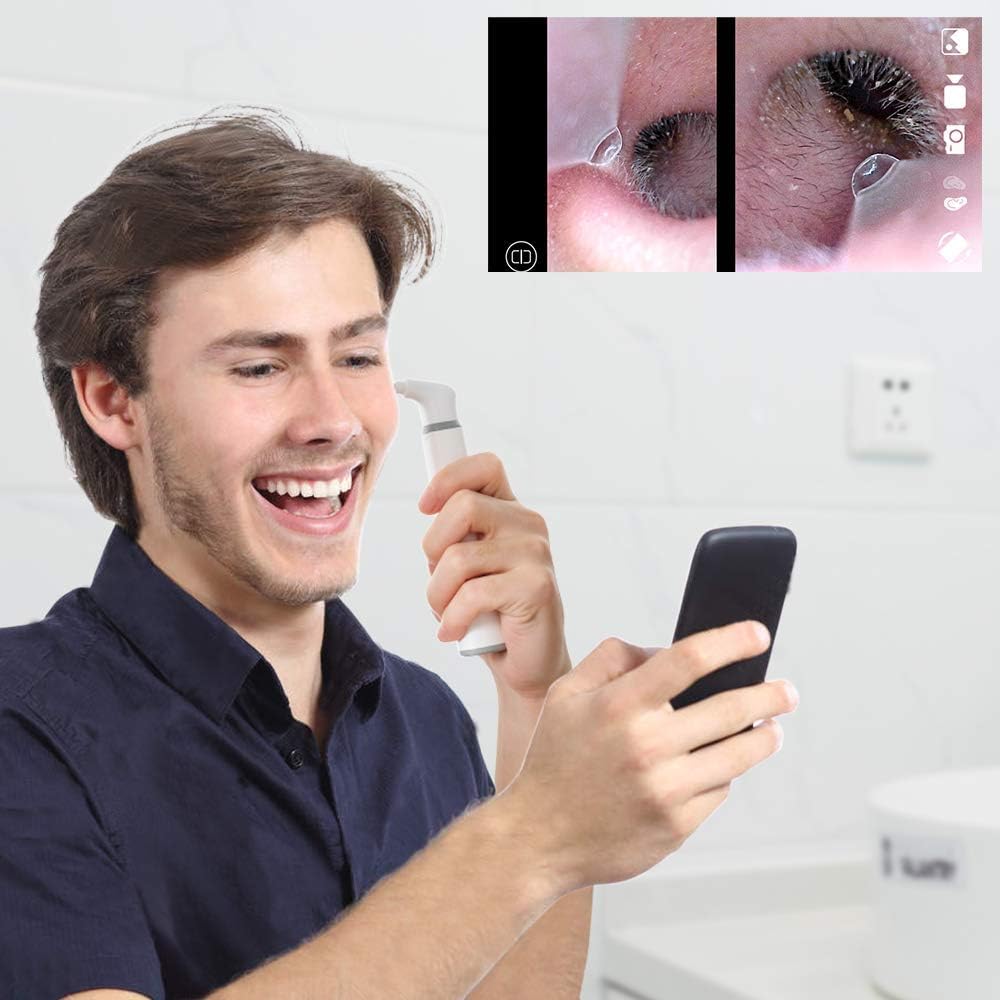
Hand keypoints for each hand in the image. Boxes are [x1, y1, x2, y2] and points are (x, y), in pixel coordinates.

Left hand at [419, 452, 570, 700]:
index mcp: (511, 512)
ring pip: (458, 558)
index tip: (425, 506)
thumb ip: (455, 535)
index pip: (484, 467)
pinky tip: (454, 631)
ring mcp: (535, 554)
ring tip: (447, 613)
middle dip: (433, 548)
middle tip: (439, 581)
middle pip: (463, 506)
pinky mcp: (536, 587)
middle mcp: (528, 525)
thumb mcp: (468, 565)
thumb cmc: (490, 613)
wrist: (527, 664)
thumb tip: (430, 507)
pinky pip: (472, 594)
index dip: (448, 478)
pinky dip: (452, 618)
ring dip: (437, 594)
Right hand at [502, 621, 799, 898]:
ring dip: (764, 737)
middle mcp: (646, 745)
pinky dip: (723, 775)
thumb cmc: (554, 760)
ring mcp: (665, 789)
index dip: (731, 641)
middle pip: (731, 709)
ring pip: (738, 754)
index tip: (757, 634)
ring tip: (771, 728)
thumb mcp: (566, 694)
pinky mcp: (677, 825)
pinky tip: (715, 769)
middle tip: (787, 691)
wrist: (539, 836)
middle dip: (770, 695)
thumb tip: (664, 651)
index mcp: (619, 705)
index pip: (688, 660)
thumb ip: (613, 658)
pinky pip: (719, 791)